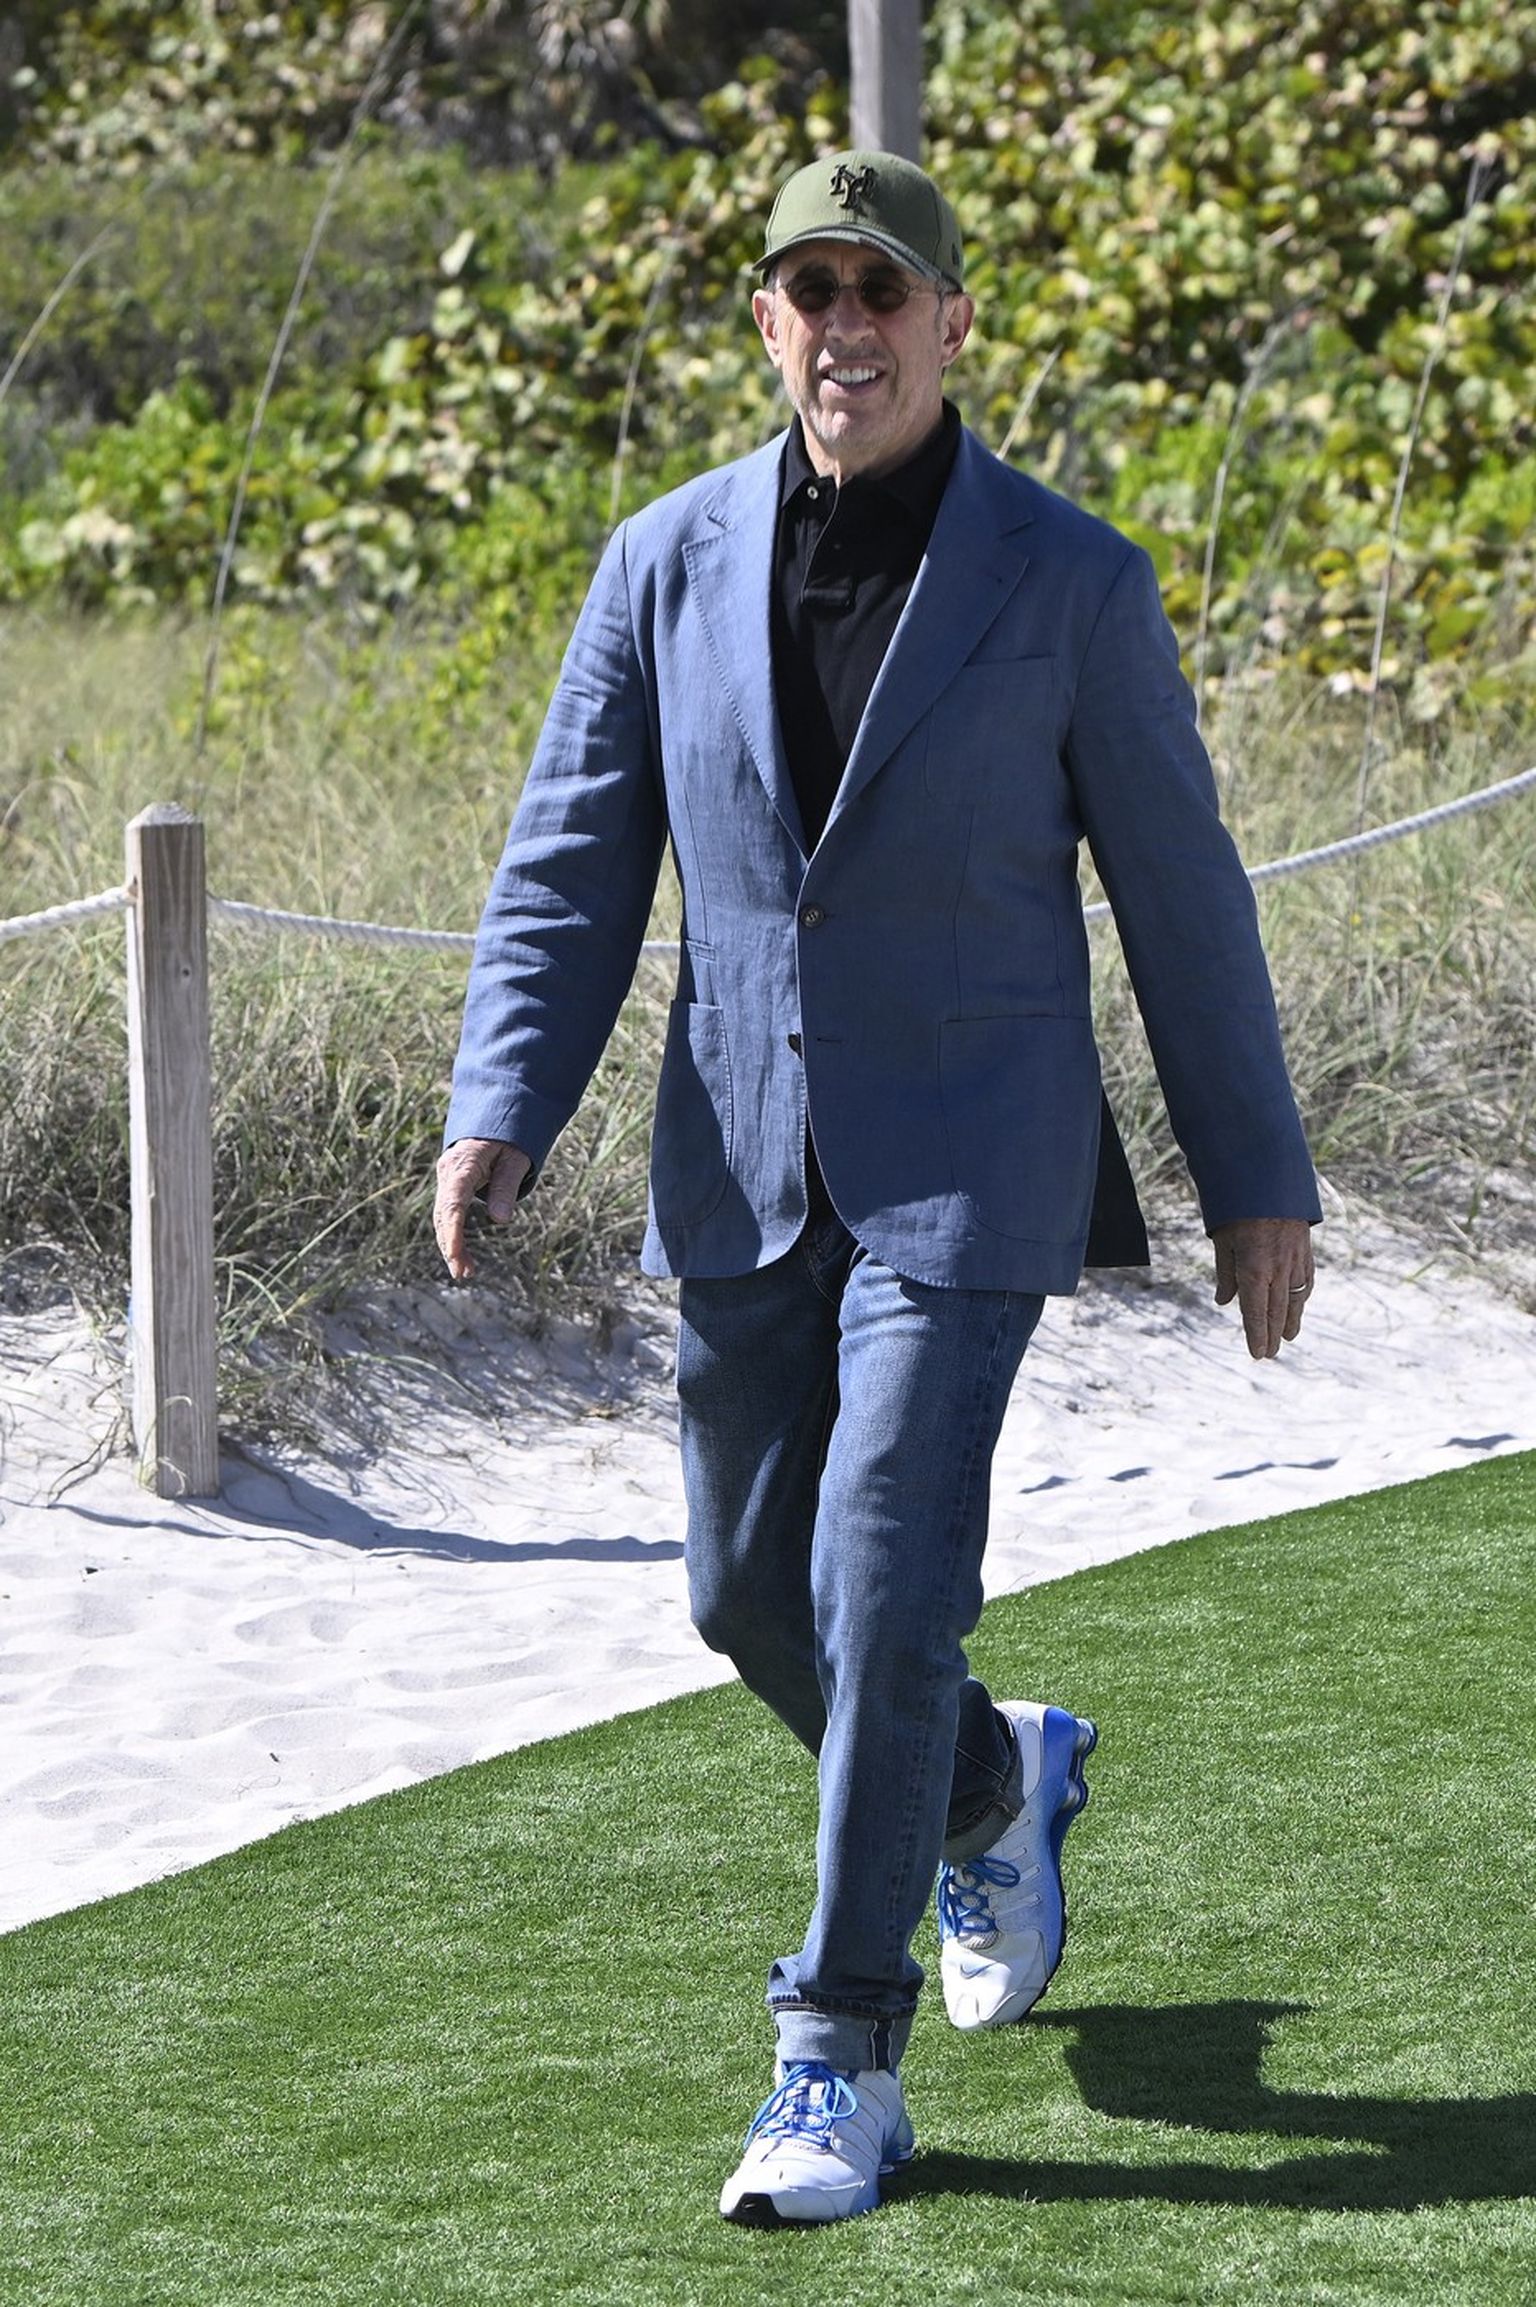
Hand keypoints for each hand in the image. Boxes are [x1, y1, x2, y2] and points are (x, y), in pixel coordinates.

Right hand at [434, 1137, 530, 1280]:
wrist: (494, 1114)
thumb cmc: (509, 1136)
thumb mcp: (515, 1159)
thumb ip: (506, 1187)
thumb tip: (500, 1219)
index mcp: (463, 1164)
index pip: (453, 1202)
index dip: (453, 1231)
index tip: (454, 1255)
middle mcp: (448, 1172)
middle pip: (444, 1214)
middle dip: (451, 1245)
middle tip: (464, 1274)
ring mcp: (446, 1178)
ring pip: (443, 1217)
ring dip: (451, 1245)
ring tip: (466, 1272)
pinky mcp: (451, 1185)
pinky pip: (448, 1213)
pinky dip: (453, 1234)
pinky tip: (462, 1256)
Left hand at [1211, 1217, 1314, 1359]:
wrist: (1270, 1178)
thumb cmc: (1238, 1208)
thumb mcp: (1223, 1241)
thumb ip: (1225, 1274)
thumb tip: (1226, 1302)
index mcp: (1254, 1269)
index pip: (1256, 1312)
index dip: (1256, 1335)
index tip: (1257, 1354)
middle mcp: (1278, 1269)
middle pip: (1276, 1311)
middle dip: (1272, 1335)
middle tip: (1268, 1354)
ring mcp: (1295, 1260)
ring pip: (1295, 1298)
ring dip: (1290, 1320)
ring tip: (1287, 1338)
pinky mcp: (1305, 1250)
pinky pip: (1306, 1280)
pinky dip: (1302, 1296)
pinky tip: (1299, 1305)